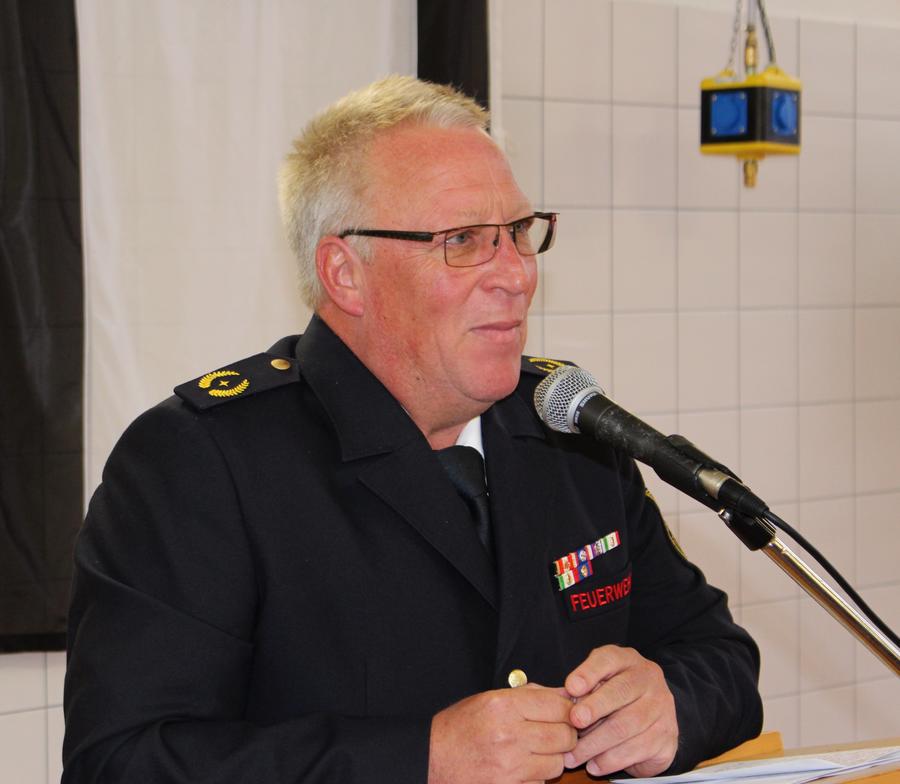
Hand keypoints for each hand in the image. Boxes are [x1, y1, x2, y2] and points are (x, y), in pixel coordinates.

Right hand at [428, 685, 577, 783]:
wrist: (431, 759)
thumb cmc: (460, 727)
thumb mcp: (489, 699)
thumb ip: (528, 695)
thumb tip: (564, 695)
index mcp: (503, 705)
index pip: (559, 706)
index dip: (568, 709)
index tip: (566, 713)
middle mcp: (509, 734)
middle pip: (565, 735)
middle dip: (565, 735)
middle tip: (555, 734)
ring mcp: (509, 766)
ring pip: (557, 763)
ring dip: (552, 759)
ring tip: (535, 752)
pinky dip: (537, 778)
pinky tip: (522, 769)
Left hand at [562, 645, 677, 777]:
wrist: (654, 716)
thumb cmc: (615, 696)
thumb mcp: (600, 682)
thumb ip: (584, 688)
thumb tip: (565, 701)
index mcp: (627, 660)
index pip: (609, 659)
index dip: (589, 672)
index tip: (571, 687)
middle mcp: (648, 680)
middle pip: (621, 691)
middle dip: (595, 707)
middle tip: (574, 721)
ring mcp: (661, 708)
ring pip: (626, 726)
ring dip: (596, 743)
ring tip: (573, 755)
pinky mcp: (666, 737)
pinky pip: (636, 750)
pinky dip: (610, 760)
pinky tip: (594, 765)